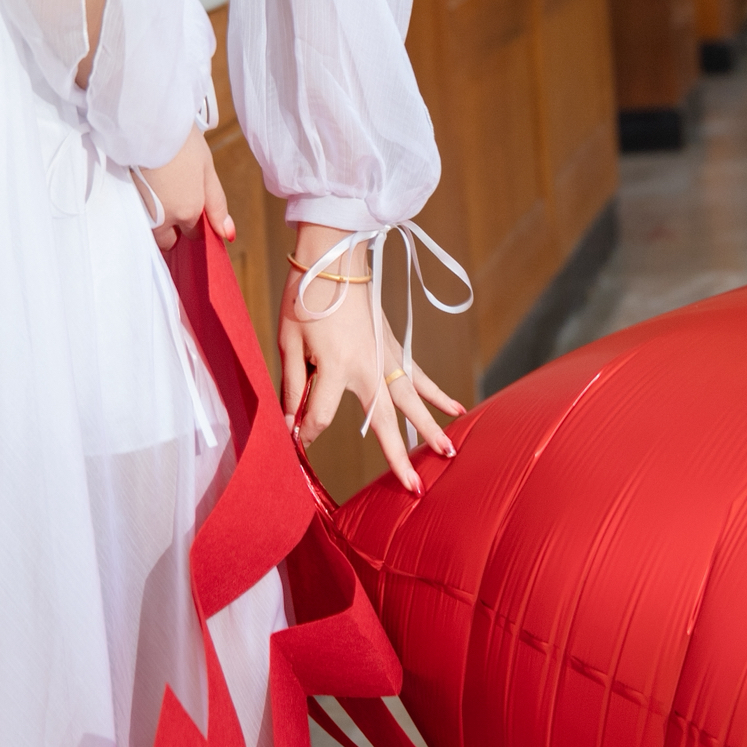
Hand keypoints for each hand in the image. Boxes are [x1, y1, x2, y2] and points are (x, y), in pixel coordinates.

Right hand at [137, 126, 232, 250]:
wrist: (147, 123)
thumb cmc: (181, 143)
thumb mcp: (207, 170)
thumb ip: (217, 205)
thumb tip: (228, 234)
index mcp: (187, 211)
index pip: (193, 235)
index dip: (194, 223)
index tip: (191, 207)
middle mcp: (163, 218)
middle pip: (168, 240)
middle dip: (172, 229)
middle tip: (173, 199)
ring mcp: (141, 212)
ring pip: (151, 230)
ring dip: (156, 220)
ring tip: (159, 189)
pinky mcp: (124, 202)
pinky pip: (136, 217)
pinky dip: (141, 208)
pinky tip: (145, 186)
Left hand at [279, 225, 462, 494]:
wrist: (331, 257)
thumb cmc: (304, 298)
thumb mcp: (289, 341)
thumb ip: (294, 385)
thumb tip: (292, 421)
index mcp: (335, 367)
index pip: (319, 417)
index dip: (304, 430)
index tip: (294, 437)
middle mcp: (367, 366)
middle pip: (384, 421)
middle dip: (397, 457)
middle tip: (414, 489)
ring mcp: (385, 356)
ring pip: (410, 401)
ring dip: (429, 427)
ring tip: (449, 453)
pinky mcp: (392, 345)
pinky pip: (418, 374)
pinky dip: (437, 392)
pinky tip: (457, 408)